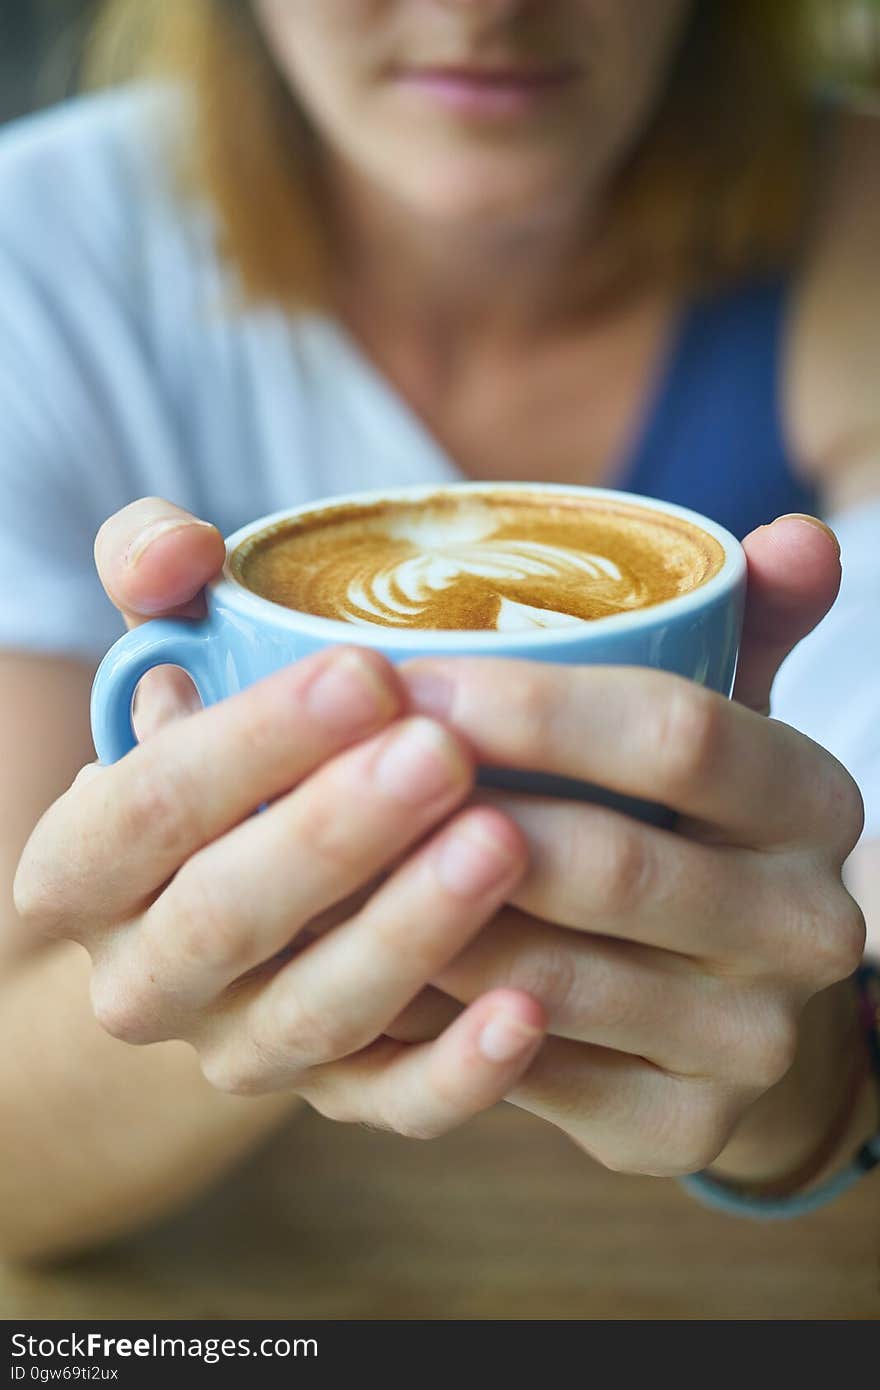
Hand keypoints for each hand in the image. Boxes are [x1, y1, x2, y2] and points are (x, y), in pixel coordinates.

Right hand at [14, 499, 545, 1138]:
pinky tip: (531, 1009)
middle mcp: (147, 976)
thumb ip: (157, 576)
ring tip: (500, 844)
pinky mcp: (338, 1096)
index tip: (362, 673)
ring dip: (406, 936)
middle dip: (332, 834)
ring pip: (313, 1015)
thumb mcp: (171, 653)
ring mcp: (242, 1046)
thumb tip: (178, 550)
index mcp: (84, 868)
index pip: (144, 811)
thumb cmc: (223, 752)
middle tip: (442, 752)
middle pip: (223, 919)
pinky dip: (460, 1073)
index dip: (245, 747)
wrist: (239, 904)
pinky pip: (394, 1106)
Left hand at [392, 516, 865, 1176]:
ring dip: (422, 917)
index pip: (675, 735)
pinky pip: (532, 1075)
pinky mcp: (682, 1128)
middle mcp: (807, 926)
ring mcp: (750, 1039)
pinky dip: (434, 1018)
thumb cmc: (690, 829)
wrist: (726, 1000)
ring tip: (313, 860)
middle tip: (332, 773)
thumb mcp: (721, 726)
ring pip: (553, 974)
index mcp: (814, 803)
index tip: (401, 677)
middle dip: (455, 814)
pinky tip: (351, 962)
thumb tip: (793, 535)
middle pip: (610, 863)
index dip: (531, 707)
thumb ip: (746, 627)